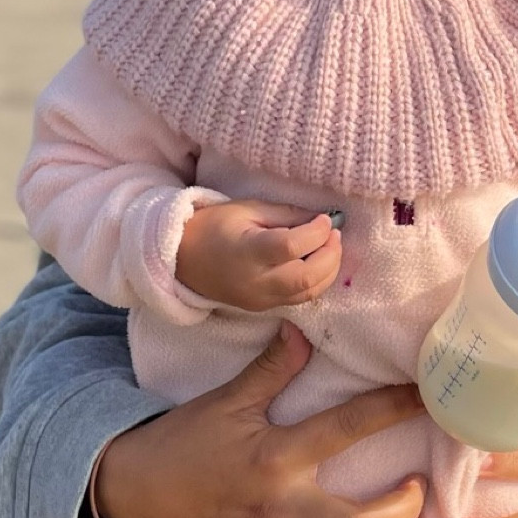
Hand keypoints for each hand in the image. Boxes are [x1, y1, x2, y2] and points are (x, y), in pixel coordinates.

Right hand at [93, 326, 424, 517]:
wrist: (137, 493)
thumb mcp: (227, 399)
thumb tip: (304, 332)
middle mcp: (278, 510)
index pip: (346, 429)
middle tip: (419, 488)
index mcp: (274, 458)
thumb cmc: (186, 442)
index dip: (393, 409)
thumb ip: (271, 369)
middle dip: (402, 510)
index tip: (427, 398)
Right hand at [177, 203, 341, 310]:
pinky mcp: (263, 308)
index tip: (327, 218)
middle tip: (335, 234)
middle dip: (331, 255)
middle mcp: (256, 282)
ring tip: (330, 247)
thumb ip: (287, 214)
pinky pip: (299, 299)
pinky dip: (316, 282)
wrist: (182, 259)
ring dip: (328, 270)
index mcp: (248, 252)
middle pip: (307, 278)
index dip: (316, 233)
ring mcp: (260, 299)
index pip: (291, 247)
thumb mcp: (247, 209)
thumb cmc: (213, 226)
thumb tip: (322, 218)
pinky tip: (318, 263)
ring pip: (308, 293)